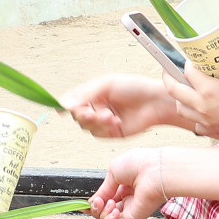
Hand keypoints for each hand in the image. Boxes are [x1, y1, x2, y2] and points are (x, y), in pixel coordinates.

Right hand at [61, 75, 179, 137]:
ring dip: (97, 121)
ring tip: (110, 115)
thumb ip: (85, 93)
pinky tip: (116, 121)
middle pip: (76, 116)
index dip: (66, 105)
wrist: (154, 103)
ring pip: (86, 126)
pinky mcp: (110, 132)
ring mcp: (102, 120)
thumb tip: (65, 104)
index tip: (63, 108)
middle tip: (93, 112)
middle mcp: (96, 107)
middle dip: (84, 115)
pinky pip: (98, 134)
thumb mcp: (107, 84)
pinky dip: (105, 128)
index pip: (72, 101)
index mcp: (93, 93)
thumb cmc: (135, 88)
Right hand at [89, 147, 168, 218]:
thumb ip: (103, 189)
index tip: (86, 202)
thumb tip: (94, 201)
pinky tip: (114, 211)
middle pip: (104, 211)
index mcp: (124, 185)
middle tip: (99, 200)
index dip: (95, 202)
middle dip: (96, 207)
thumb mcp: (113, 172)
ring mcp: (131, 209)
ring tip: (107, 203)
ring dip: (102, 213)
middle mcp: (128, 199)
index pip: (105, 198)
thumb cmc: (140, 164)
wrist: (155, 170)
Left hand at [162, 69, 218, 141]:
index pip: (188, 71)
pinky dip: (194, 116)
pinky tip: (201, 110)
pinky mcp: (211, 131)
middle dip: (168, 78)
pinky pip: (195, 123)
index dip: (188, 63)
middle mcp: (202, 106)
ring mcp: (205, 120)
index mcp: (209, 90)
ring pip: (180, 108)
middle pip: (174, 90)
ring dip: (179, 98)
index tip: (192, 59)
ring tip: (184, 90)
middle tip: (168, 71)